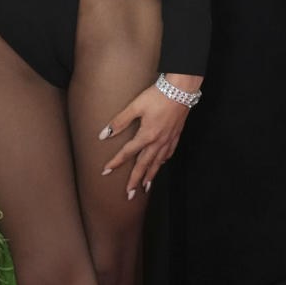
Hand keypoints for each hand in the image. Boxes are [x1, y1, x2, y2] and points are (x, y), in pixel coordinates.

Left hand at [97, 81, 191, 198]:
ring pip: (158, 163)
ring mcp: (169, 140)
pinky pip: (168, 153)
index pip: (128, 153)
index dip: (115, 162)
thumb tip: (104, 135)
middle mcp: (158, 142)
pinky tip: (161, 164)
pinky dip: (163, 161)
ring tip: (145, 188)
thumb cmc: (157, 96)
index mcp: (146, 135)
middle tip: (129, 195)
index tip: (105, 172)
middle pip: (144, 165)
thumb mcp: (136, 106)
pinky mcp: (176, 135)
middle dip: (136, 181)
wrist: (181, 89)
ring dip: (150, 176)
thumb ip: (120, 122)